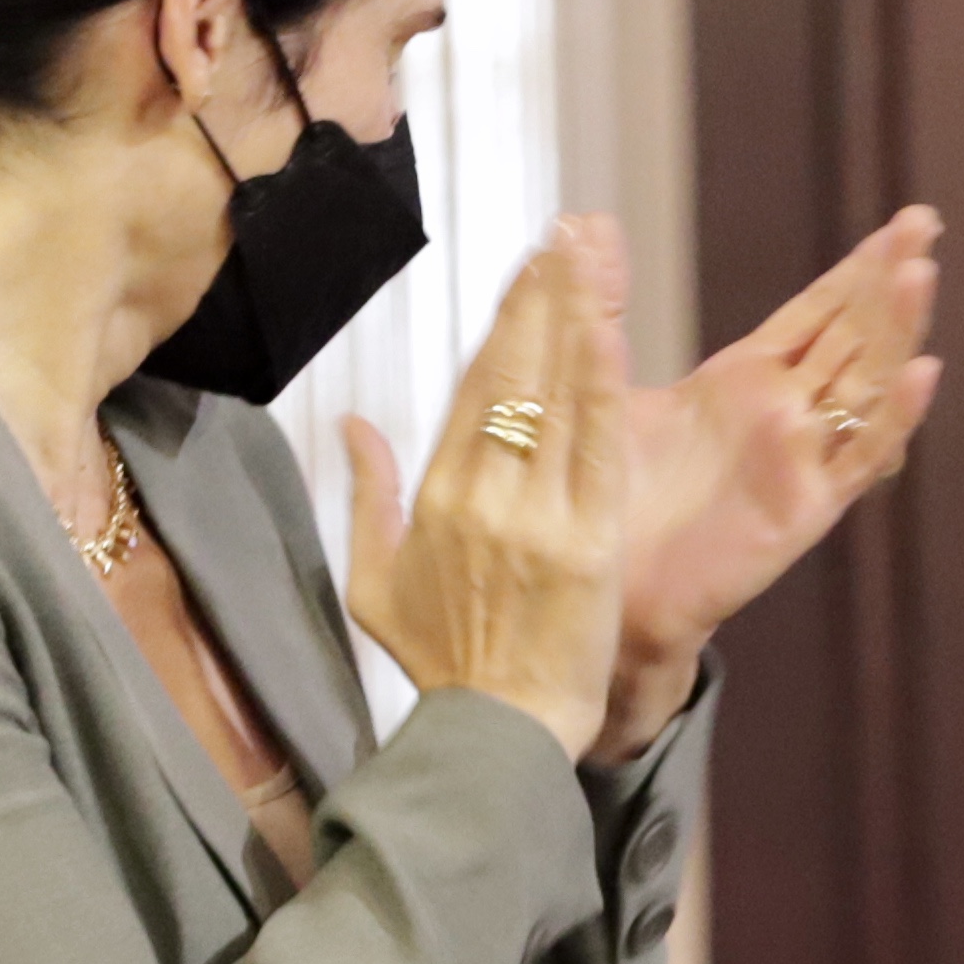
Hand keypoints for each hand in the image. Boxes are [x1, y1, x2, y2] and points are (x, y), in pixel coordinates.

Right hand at [343, 217, 633, 754]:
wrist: (493, 732)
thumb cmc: (440, 664)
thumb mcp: (373, 582)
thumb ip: (368, 496)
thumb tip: (352, 426)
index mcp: (436, 495)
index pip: (475, 387)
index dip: (505, 322)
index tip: (526, 269)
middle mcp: (480, 493)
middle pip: (513, 374)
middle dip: (539, 297)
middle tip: (565, 231)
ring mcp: (534, 516)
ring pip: (555, 398)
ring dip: (574, 319)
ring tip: (590, 253)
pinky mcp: (586, 543)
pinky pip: (595, 450)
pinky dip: (602, 389)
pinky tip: (610, 333)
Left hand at [600, 205, 944, 756]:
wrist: (592, 588)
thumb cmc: (599, 496)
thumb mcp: (600, 382)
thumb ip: (603, 305)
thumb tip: (588, 223)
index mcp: (745, 382)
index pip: (820, 311)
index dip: (860, 268)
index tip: (906, 222)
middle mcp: (784, 416)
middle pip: (856, 335)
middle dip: (891, 279)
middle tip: (924, 222)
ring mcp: (799, 461)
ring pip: (865, 385)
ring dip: (896, 331)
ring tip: (920, 275)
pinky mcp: (801, 509)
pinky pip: (856, 461)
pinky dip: (890, 419)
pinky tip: (917, 374)